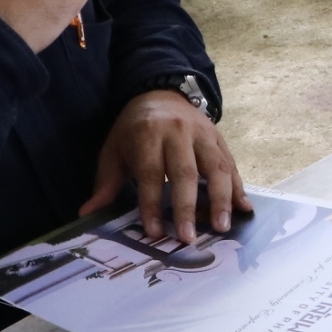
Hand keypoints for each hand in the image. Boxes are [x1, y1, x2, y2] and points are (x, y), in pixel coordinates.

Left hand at [82, 90, 250, 244]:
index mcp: (147, 134)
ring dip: (221, 199)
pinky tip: (244, 208)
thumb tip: (87, 213)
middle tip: (189, 237)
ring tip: (222, 226)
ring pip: (216, 168)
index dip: (152, 204)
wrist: (162, 94)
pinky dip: (238, 187)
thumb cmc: (134, 129)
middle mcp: (178, 133)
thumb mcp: (113, 150)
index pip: (150, 173)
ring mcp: (203, 134)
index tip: (155, 232)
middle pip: (185, 172)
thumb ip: (106, 183)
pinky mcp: (219, 138)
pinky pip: (231, 164)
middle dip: (187, 207)